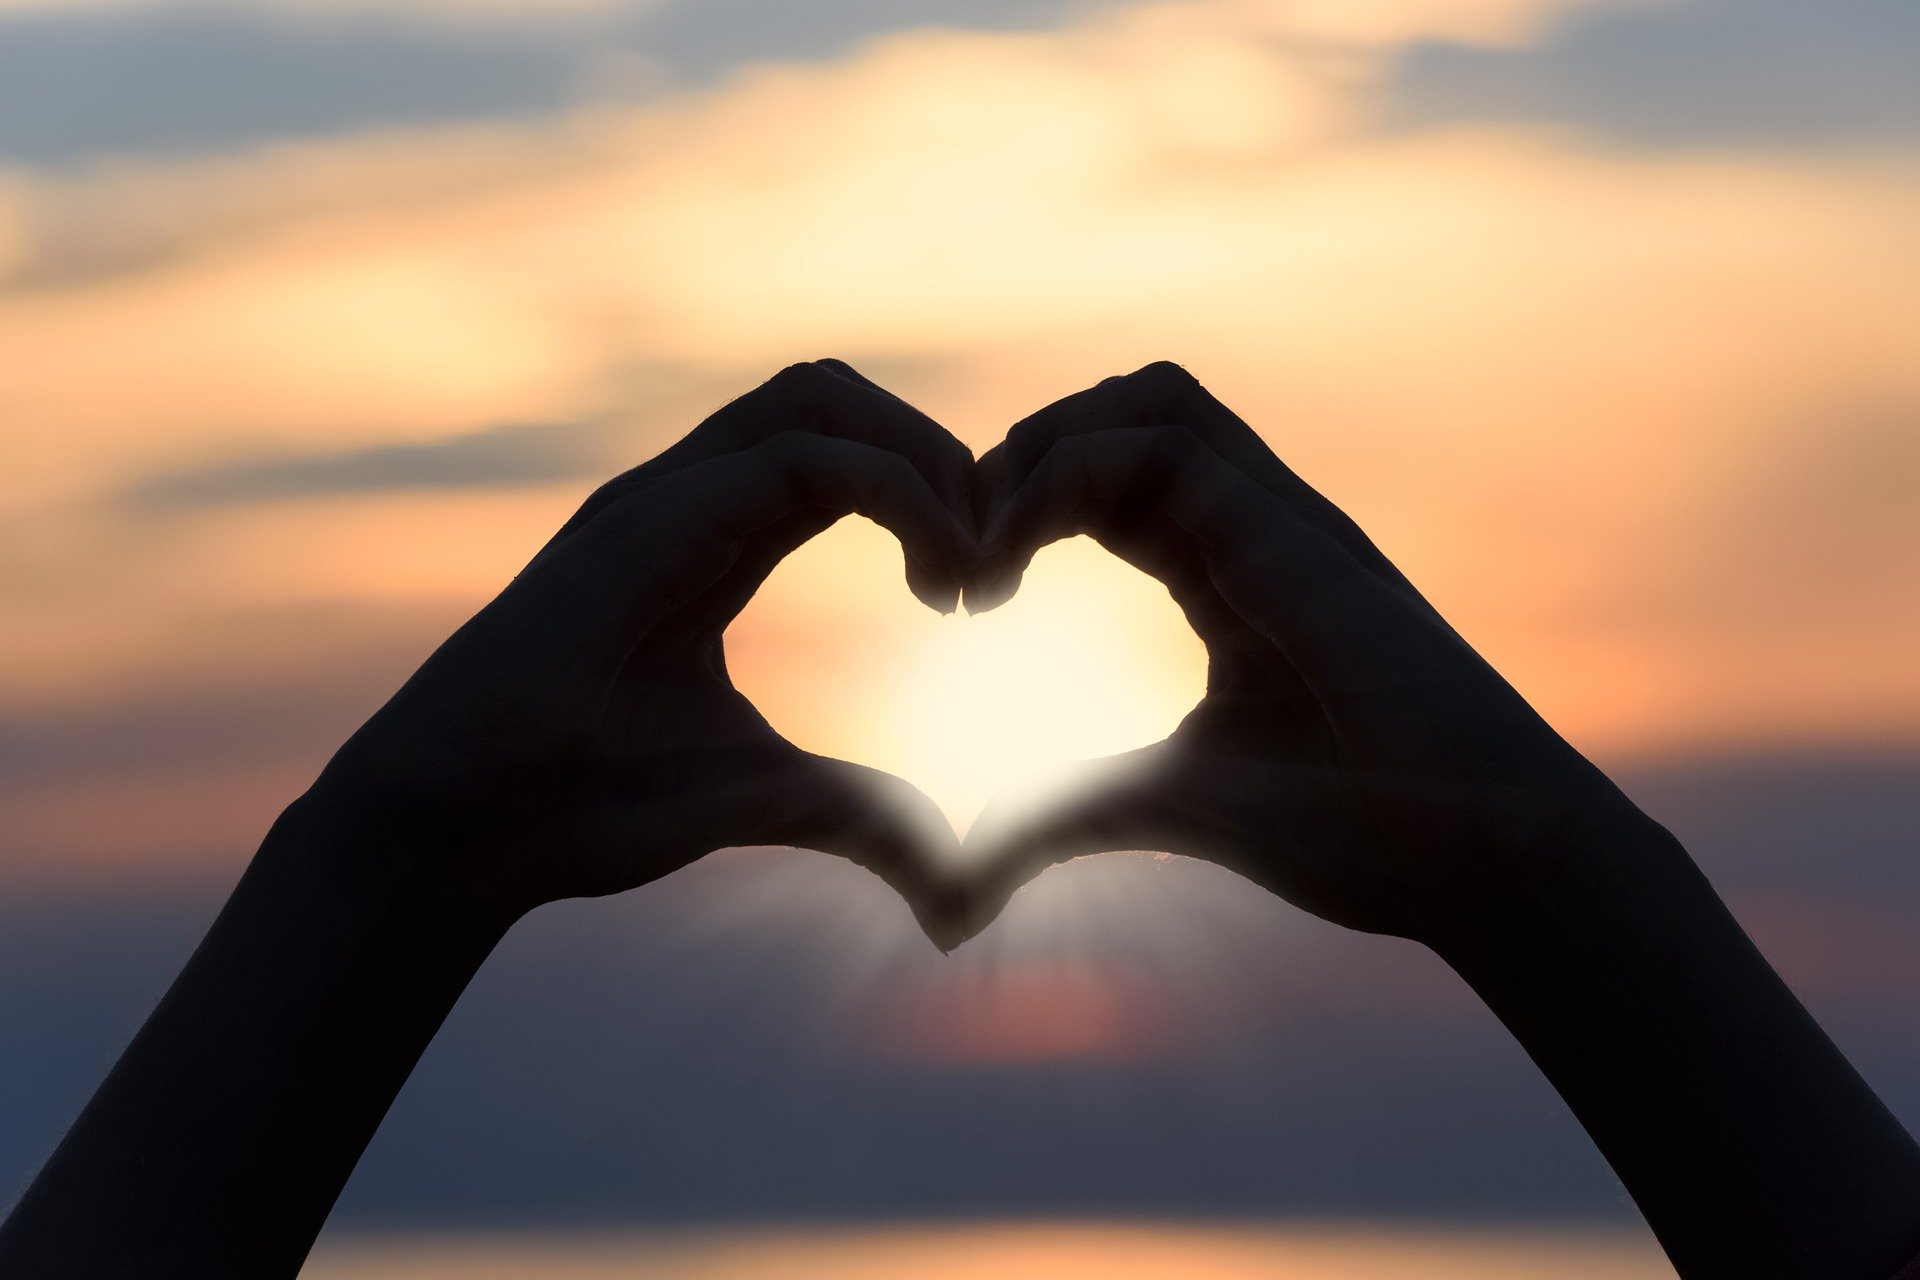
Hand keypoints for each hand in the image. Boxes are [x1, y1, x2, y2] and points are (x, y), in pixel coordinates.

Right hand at [316, 359, 976, 938]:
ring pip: (819, 393)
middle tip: (990, 561)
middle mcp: (689, 497)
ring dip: (920, 455)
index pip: (845, 454)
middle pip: (839, 397)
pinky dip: (893, 492)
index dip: (931, 495)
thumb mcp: (769, 799)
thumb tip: (956, 877)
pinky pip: (799, 458)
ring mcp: (662, 497)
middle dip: (939, 454)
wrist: (459, 833)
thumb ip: (863, 817)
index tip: (977, 596)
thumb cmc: (585, 808)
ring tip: (966, 557)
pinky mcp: (646, 519)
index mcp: (717, 537)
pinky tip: (934, 581)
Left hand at [959, 362, 1663, 949]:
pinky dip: (1067, 475)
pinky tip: (1017, 561)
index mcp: (1229, 572)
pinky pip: (1166, 446)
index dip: (1022, 508)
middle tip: (960, 553)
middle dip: (1022, 455)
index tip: (962, 597)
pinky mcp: (1299, 537)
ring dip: (1045, 447)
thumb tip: (961, 878)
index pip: (1112, 481)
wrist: (1491, 862)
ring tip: (987, 543)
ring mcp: (1286, 522)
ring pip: (1152, 398)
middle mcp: (1257, 527)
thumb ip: (1065, 816)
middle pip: (1127, 409)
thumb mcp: (1167, 809)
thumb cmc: (1363, 833)